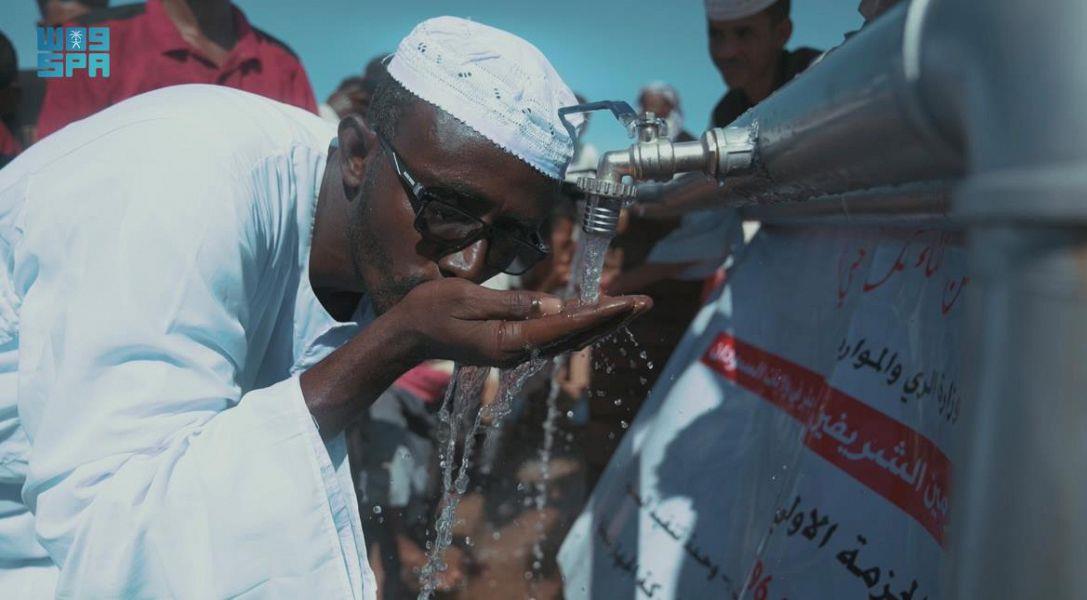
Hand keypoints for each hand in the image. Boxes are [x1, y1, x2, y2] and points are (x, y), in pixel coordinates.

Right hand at [389, 278, 650, 367]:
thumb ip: (510, 303)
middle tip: (646, 302)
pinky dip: (582, 323)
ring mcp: (518, 349)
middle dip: (613, 318)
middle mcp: (520, 349)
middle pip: (577, 334)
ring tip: (632, 306)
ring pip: (571, 336)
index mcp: (510, 340)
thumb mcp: (467, 298)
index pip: (566, 325)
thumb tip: (552, 306)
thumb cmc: (431, 310)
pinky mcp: (515, 344)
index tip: (628, 302)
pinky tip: (598, 314)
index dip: (600, 313)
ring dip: (603, 322)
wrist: (409, 335)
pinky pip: (557, 334)